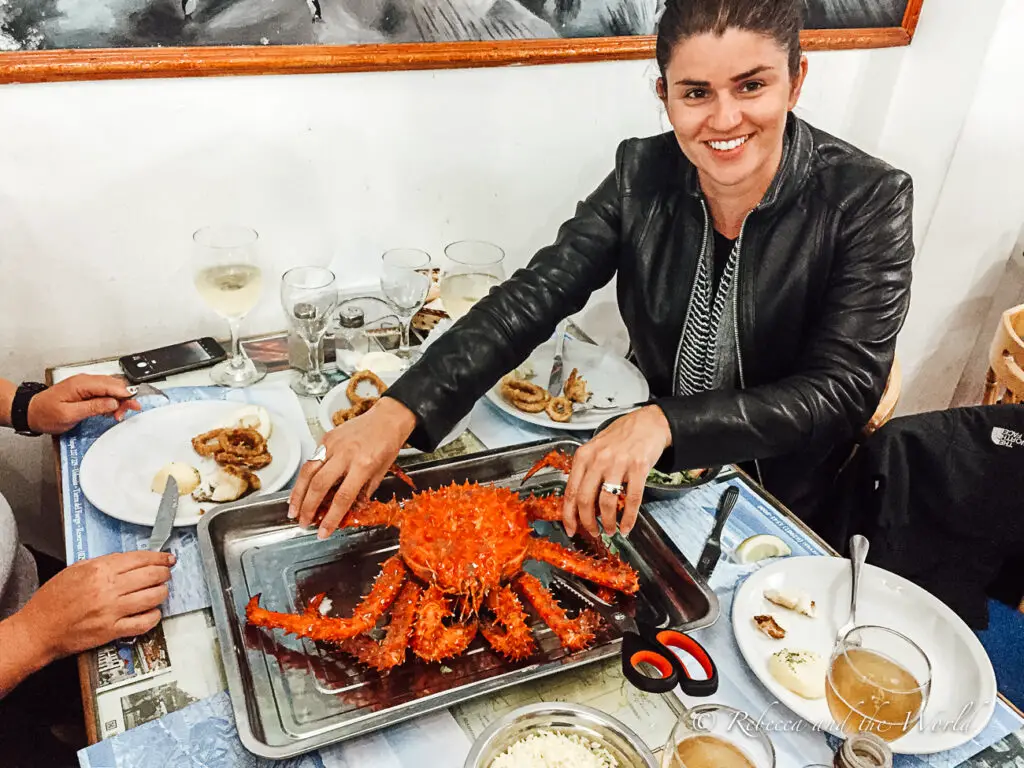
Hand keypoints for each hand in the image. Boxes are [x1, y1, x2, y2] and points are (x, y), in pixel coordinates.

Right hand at [17, 550, 174, 662]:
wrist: (37, 630)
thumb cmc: (51, 601)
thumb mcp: (75, 570)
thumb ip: (103, 563)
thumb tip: (128, 560)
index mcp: (99, 570)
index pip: (140, 559)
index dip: (159, 557)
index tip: (167, 558)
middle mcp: (108, 589)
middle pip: (151, 576)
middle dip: (164, 573)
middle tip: (166, 573)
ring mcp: (111, 611)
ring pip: (152, 598)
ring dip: (162, 593)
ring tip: (160, 590)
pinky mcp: (111, 631)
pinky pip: (143, 623)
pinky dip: (154, 616)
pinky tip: (153, 612)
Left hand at [29, 374, 139, 433]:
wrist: (30, 412)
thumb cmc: (46, 414)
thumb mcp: (69, 414)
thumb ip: (93, 407)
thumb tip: (113, 402)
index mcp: (82, 384)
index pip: (111, 385)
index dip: (125, 395)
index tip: (134, 405)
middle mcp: (85, 381)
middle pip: (114, 385)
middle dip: (123, 399)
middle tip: (124, 414)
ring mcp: (85, 384)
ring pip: (111, 388)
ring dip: (118, 401)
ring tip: (116, 415)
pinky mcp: (85, 390)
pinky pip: (104, 391)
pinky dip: (110, 400)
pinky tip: (109, 410)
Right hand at [290, 397, 416, 538]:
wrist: (388, 417)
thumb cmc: (388, 444)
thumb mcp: (382, 471)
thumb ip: (364, 491)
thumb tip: (349, 509)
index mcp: (363, 464)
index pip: (343, 496)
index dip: (331, 517)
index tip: (323, 532)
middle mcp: (346, 454)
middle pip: (320, 485)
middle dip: (308, 508)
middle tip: (304, 523)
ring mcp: (333, 444)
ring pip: (308, 471)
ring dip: (298, 494)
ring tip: (293, 511)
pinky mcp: (326, 438)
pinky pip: (311, 459)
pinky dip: (302, 478)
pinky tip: (298, 491)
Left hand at [561, 405, 671, 537]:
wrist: (649, 423)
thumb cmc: (622, 436)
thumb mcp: (596, 448)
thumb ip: (586, 470)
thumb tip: (578, 501)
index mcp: (584, 456)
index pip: (570, 491)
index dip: (569, 515)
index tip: (571, 529)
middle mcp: (598, 459)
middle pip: (585, 500)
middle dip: (588, 523)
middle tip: (593, 532)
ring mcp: (618, 463)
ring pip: (606, 502)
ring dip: (608, 522)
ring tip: (611, 530)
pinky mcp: (638, 467)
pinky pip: (632, 499)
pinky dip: (628, 518)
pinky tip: (627, 526)